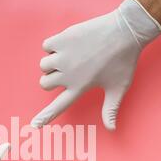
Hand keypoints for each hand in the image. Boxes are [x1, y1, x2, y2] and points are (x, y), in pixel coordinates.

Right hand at [31, 0, 160, 130]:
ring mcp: (64, 55)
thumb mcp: (118, 89)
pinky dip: (52, 46)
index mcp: (80, 87)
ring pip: (43, 65)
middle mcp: (68, 74)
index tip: (34, 124)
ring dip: (51, 62)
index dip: (45, 116)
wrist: (126, 31)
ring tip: (69, 56)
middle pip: (44, 83)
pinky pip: (46, 46)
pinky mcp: (63, 39)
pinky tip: (67, 44)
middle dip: (51, 79)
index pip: (58, 106)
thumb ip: (110, 110)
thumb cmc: (124, 61)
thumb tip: (112, 129)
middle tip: (67, 71)